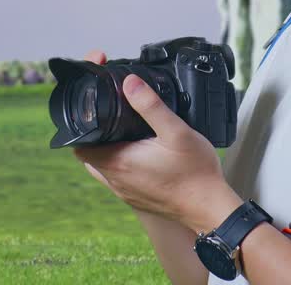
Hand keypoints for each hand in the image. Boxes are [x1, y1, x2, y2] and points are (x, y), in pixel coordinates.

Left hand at [72, 49, 241, 232]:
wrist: (209, 207)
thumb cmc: (195, 173)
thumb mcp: (176, 131)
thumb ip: (151, 106)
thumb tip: (130, 83)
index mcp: (118, 162)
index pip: (80, 144)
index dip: (82, 124)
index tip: (95, 109)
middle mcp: (116, 180)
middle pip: (90, 153)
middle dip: (97, 133)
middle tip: (113, 115)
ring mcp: (125, 192)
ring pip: (103, 166)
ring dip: (108, 149)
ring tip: (127, 131)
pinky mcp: (135, 198)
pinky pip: (117, 177)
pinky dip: (121, 162)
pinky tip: (140, 153)